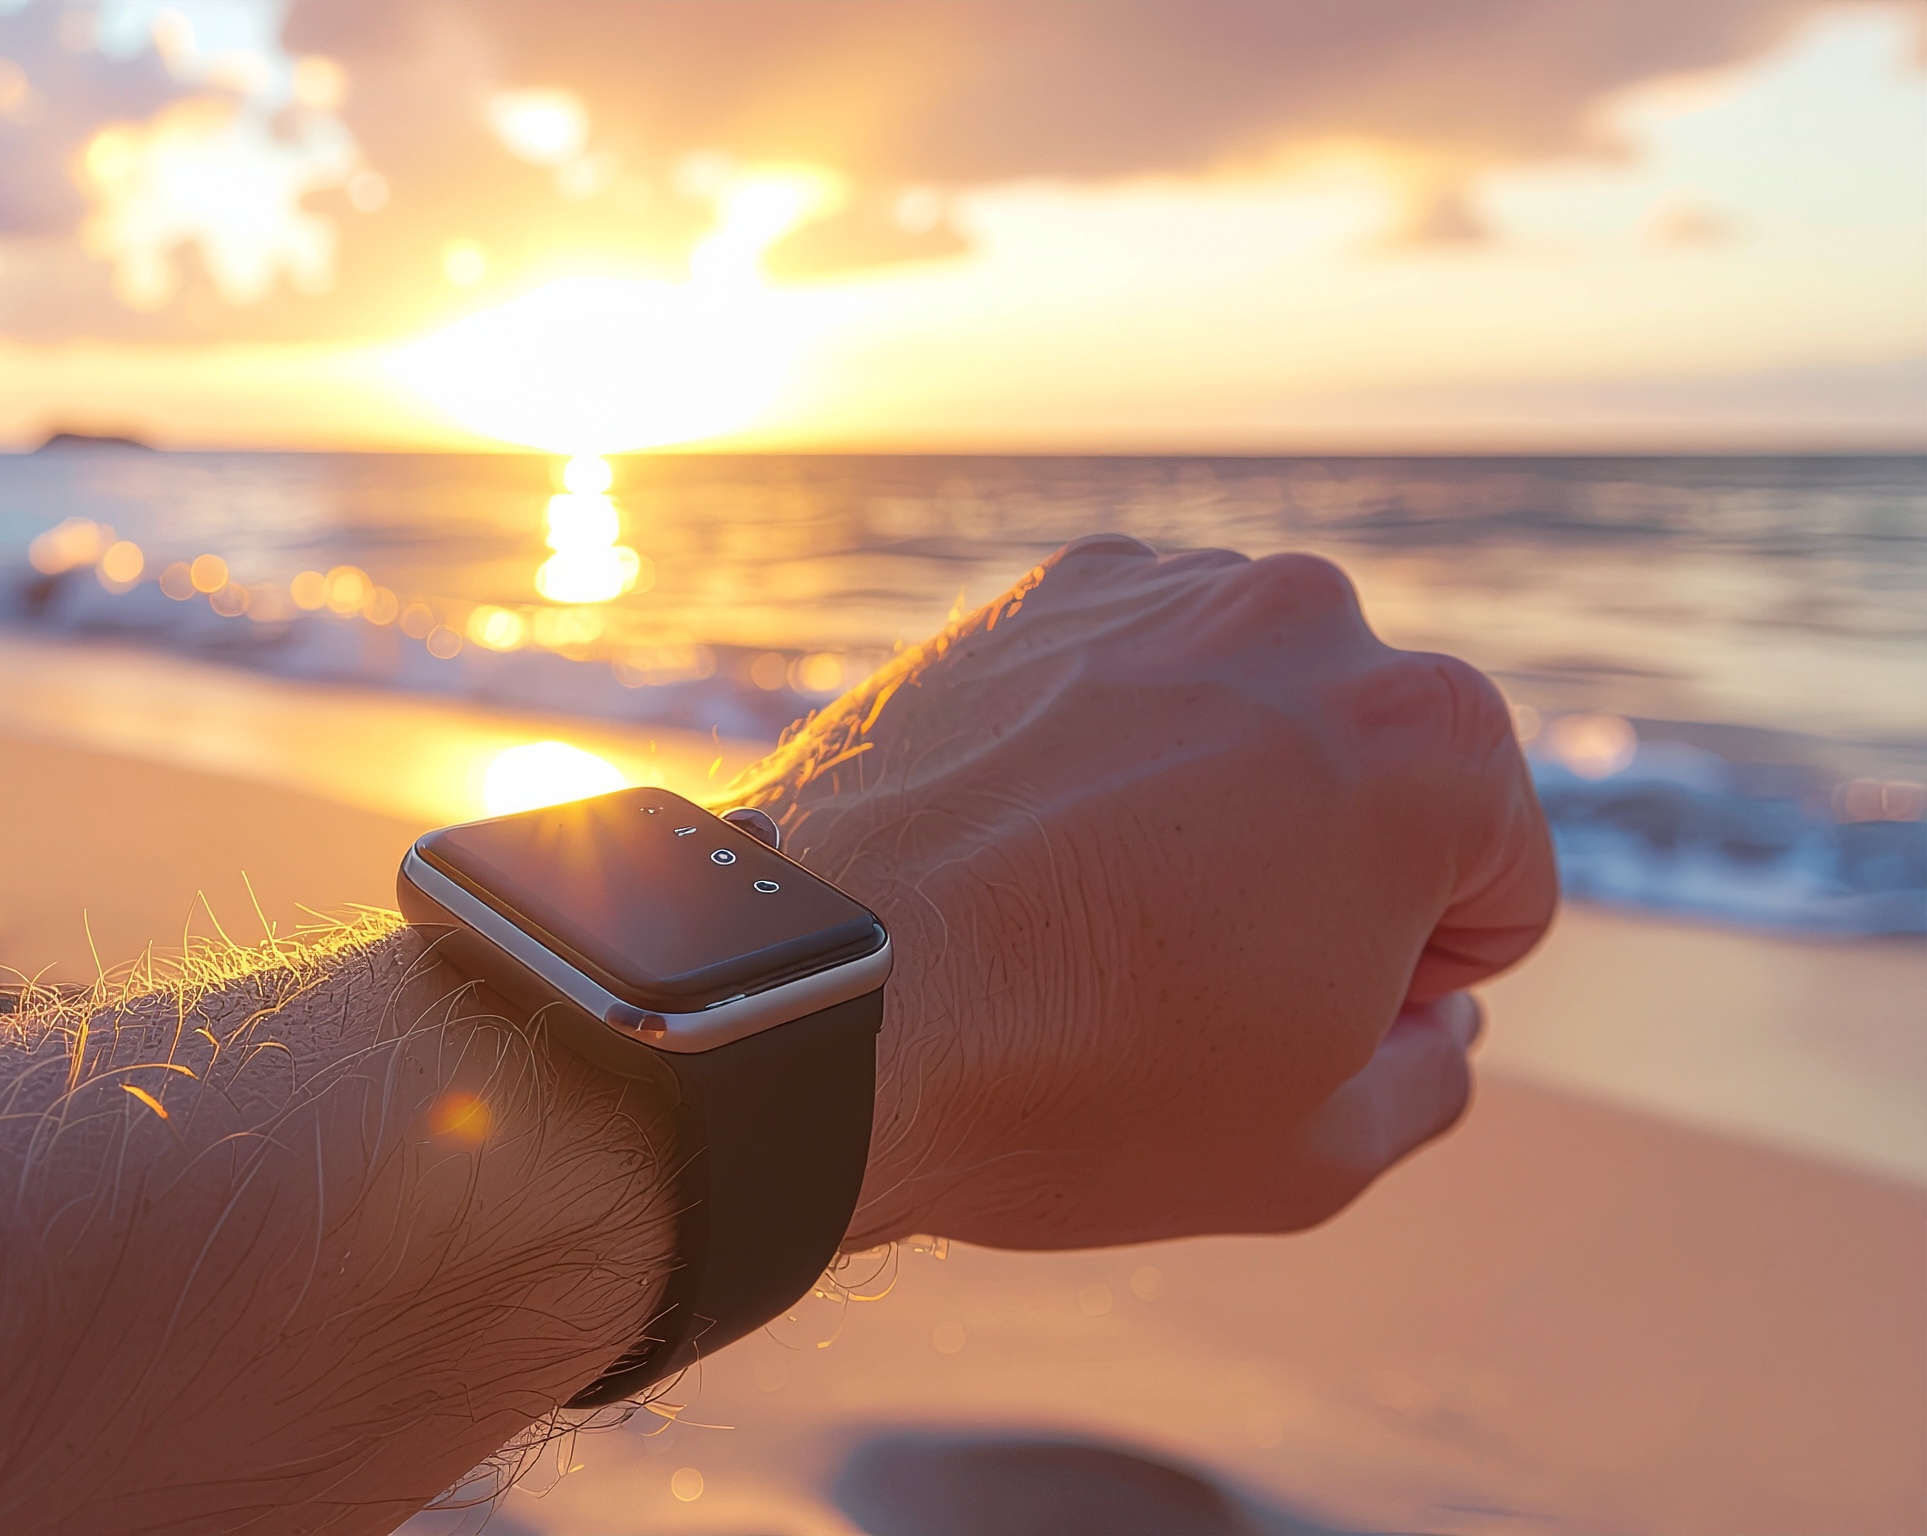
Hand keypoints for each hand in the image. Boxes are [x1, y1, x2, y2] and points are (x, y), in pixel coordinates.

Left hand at [734, 536, 1556, 1249]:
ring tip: (1091, 914)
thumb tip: (1426, 1012)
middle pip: (1378, 780)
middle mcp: (1309, 620)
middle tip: (1186, 975)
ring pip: (1251, 721)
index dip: (1411, 983)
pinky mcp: (1033, 594)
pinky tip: (1025, 847)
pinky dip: (1104, 750)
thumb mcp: (1320, 1149)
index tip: (1291, 1018)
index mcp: (1431, 741)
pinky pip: (1128, 682)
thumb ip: (1433, 1066)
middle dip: (1321, 873)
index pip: (1500, 886)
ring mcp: (1160, 590)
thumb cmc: (1077, 1081)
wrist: (821, 1002)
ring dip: (1210, 801)